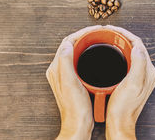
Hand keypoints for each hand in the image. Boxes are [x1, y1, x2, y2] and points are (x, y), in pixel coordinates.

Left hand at [46, 25, 102, 139]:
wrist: (78, 124)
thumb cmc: (75, 107)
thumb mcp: (70, 82)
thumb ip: (65, 62)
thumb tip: (66, 44)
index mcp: (57, 68)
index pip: (67, 42)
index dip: (82, 33)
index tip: (94, 29)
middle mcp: (59, 69)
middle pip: (71, 45)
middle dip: (84, 35)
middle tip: (98, 31)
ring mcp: (65, 74)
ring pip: (75, 52)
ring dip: (85, 43)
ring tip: (98, 39)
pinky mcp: (72, 79)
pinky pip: (79, 60)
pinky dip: (87, 54)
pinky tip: (96, 55)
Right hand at [104, 25, 154, 139]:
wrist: (119, 123)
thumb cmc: (124, 107)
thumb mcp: (132, 84)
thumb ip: (139, 64)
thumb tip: (138, 46)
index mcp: (148, 71)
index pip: (138, 44)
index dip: (124, 33)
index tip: (112, 29)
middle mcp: (146, 72)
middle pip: (135, 46)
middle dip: (121, 36)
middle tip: (108, 31)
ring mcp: (139, 76)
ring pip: (131, 52)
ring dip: (120, 43)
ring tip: (108, 38)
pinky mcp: (132, 80)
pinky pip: (126, 60)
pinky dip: (118, 53)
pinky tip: (109, 54)